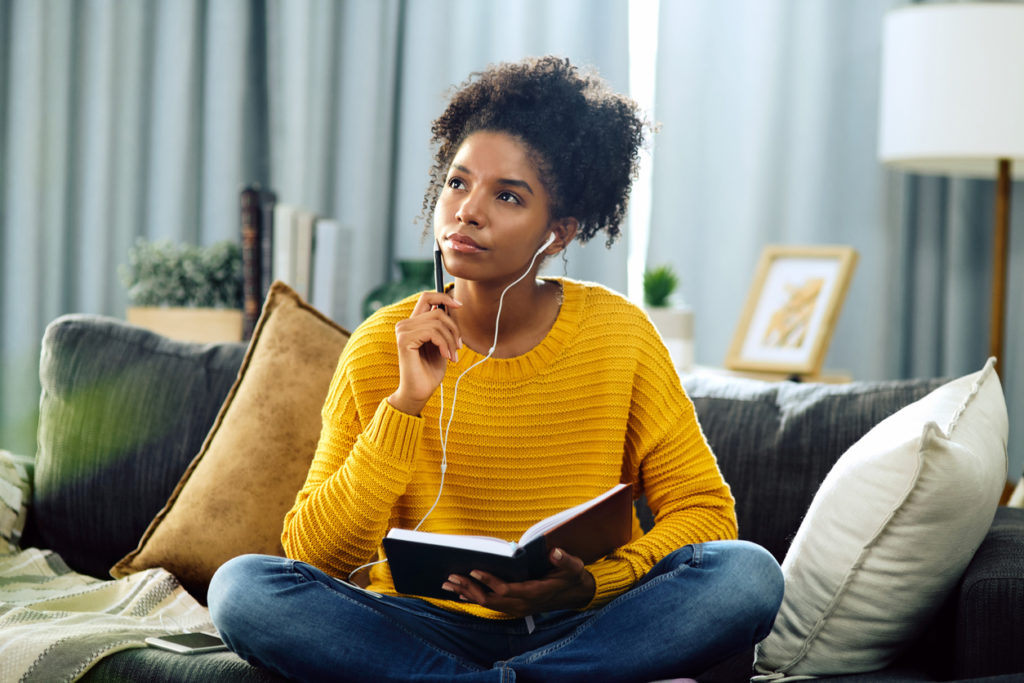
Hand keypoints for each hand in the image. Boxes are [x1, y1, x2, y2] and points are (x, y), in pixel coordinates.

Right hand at [388, 292, 461, 415]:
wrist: (419, 392)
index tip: (459, 305)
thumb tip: (454, 306)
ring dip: (450, 340)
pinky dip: (444, 344)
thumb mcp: (441, 344)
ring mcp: (403, 331)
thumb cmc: (430, 371)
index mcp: (414, 323)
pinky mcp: (404, 340)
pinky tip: (446, 357)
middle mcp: (405, 324)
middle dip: (454, 328)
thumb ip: (443, 327)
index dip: (444, 296)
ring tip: (453, 356)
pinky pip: (432, 332)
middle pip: (438, 311)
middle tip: (459, 347)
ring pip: (437, 322)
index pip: (427, 296)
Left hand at [441, 548, 595, 616]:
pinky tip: (461, 593)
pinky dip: (475, 598)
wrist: (577, 595)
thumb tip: (555, 552)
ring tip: (448, 584)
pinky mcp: (515, 608)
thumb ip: (565, 560)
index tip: (474, 569)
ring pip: (488, 604)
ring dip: (468, 594)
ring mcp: (518, 608)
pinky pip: (491, 606)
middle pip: (490, 600)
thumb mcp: (574, 567)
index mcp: (534, 593)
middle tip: (450, 577)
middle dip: (469, 588)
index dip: (489, 581)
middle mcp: (523, 604)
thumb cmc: (572, 577)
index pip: (506, 590)